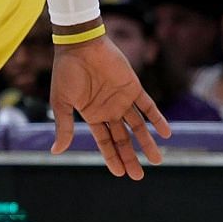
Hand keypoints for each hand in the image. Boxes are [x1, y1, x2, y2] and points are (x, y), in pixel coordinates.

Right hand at [50, 37, 172, 178]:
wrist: (80, 45)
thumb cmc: (66, 72)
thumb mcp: (62, 103)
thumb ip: (63, 127)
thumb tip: (56, 151)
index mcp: (92, 115)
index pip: (105, 142)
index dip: (112, 158)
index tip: (120, 174)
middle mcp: (109, 110)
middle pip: (123, 138)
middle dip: (130, 157)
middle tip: (138, 175)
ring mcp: (122, 100)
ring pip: (138, 126)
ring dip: (147, 142)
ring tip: (157, 160)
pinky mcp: (134, 87)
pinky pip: (149, 106)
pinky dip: (158, 119)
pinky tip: (166, 133)